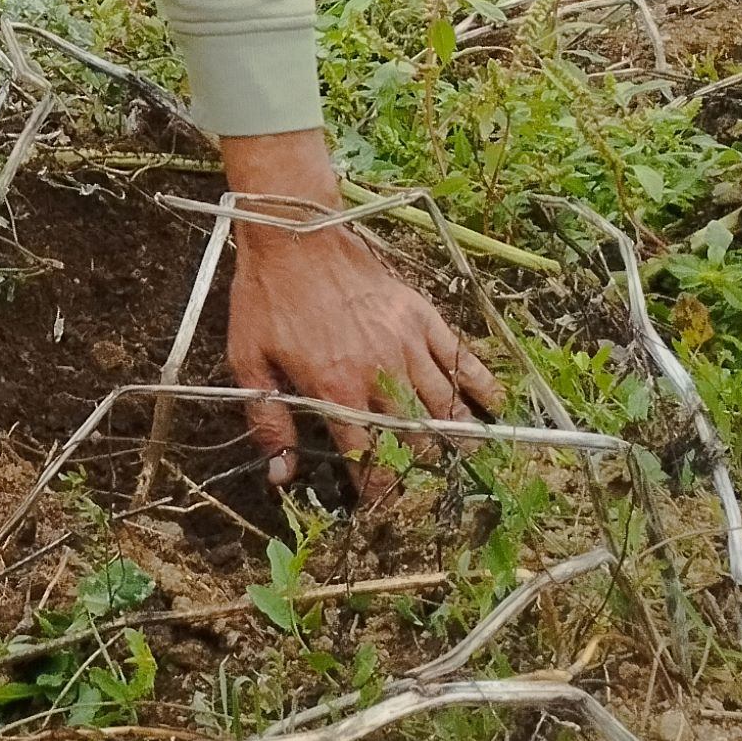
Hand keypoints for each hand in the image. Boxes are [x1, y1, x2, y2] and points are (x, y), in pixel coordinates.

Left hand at [215, 129, 504, 492]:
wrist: (294, 235)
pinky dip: (479, 384)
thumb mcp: (249, 362)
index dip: (375, 486)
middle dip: (418, 464)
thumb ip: (268, 420)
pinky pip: (459, 356)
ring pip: (440, 402)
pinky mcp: (419, 316)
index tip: (380, 505)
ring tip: (464, 458)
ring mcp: (405, 343)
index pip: (364, 455)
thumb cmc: (267, 298)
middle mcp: (378, 372)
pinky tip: (492, 405)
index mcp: (335, 388)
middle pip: (411, 435)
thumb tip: (280, 473)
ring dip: (453, 435)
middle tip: (422, 481)